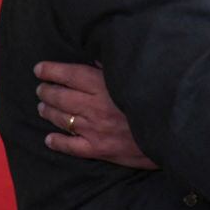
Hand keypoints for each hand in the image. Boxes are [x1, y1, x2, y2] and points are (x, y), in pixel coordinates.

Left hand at [34, 61, 158, 169]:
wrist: (170, 132)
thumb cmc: (156, 100)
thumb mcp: (137, 78)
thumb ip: (115, 68)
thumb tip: (98, 60)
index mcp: (104, 86)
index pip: (69, 74)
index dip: (51, 70)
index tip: (38, 68)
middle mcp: (94, 107)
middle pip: (61, 97)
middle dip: (46, 91)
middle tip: (40, 89)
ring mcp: (94, 130)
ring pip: (63, 119)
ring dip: (48, 112)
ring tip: (41, 108)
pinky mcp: (98, 149)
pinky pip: (71, 146)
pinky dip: (58, 142)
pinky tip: (49, 139)